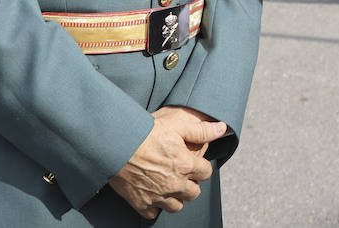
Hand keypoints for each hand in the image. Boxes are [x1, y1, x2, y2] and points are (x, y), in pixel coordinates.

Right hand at [109, 107, 226, 218]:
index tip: (194, 163)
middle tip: (182, 175)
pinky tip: (152, 194)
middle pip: (194, 193)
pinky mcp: (141, 203)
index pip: (206, 172)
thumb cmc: (146, 132)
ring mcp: (158, 196)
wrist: (116, 146)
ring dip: (176, 197)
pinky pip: (154, 213)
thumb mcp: (177, 124)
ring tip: (169, 186)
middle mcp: (174, 184)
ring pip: (177, 206)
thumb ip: (201, 130)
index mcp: (185, 165)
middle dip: (191, 184)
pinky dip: (155, 206)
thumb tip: (222, 128)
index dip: (201, 167)